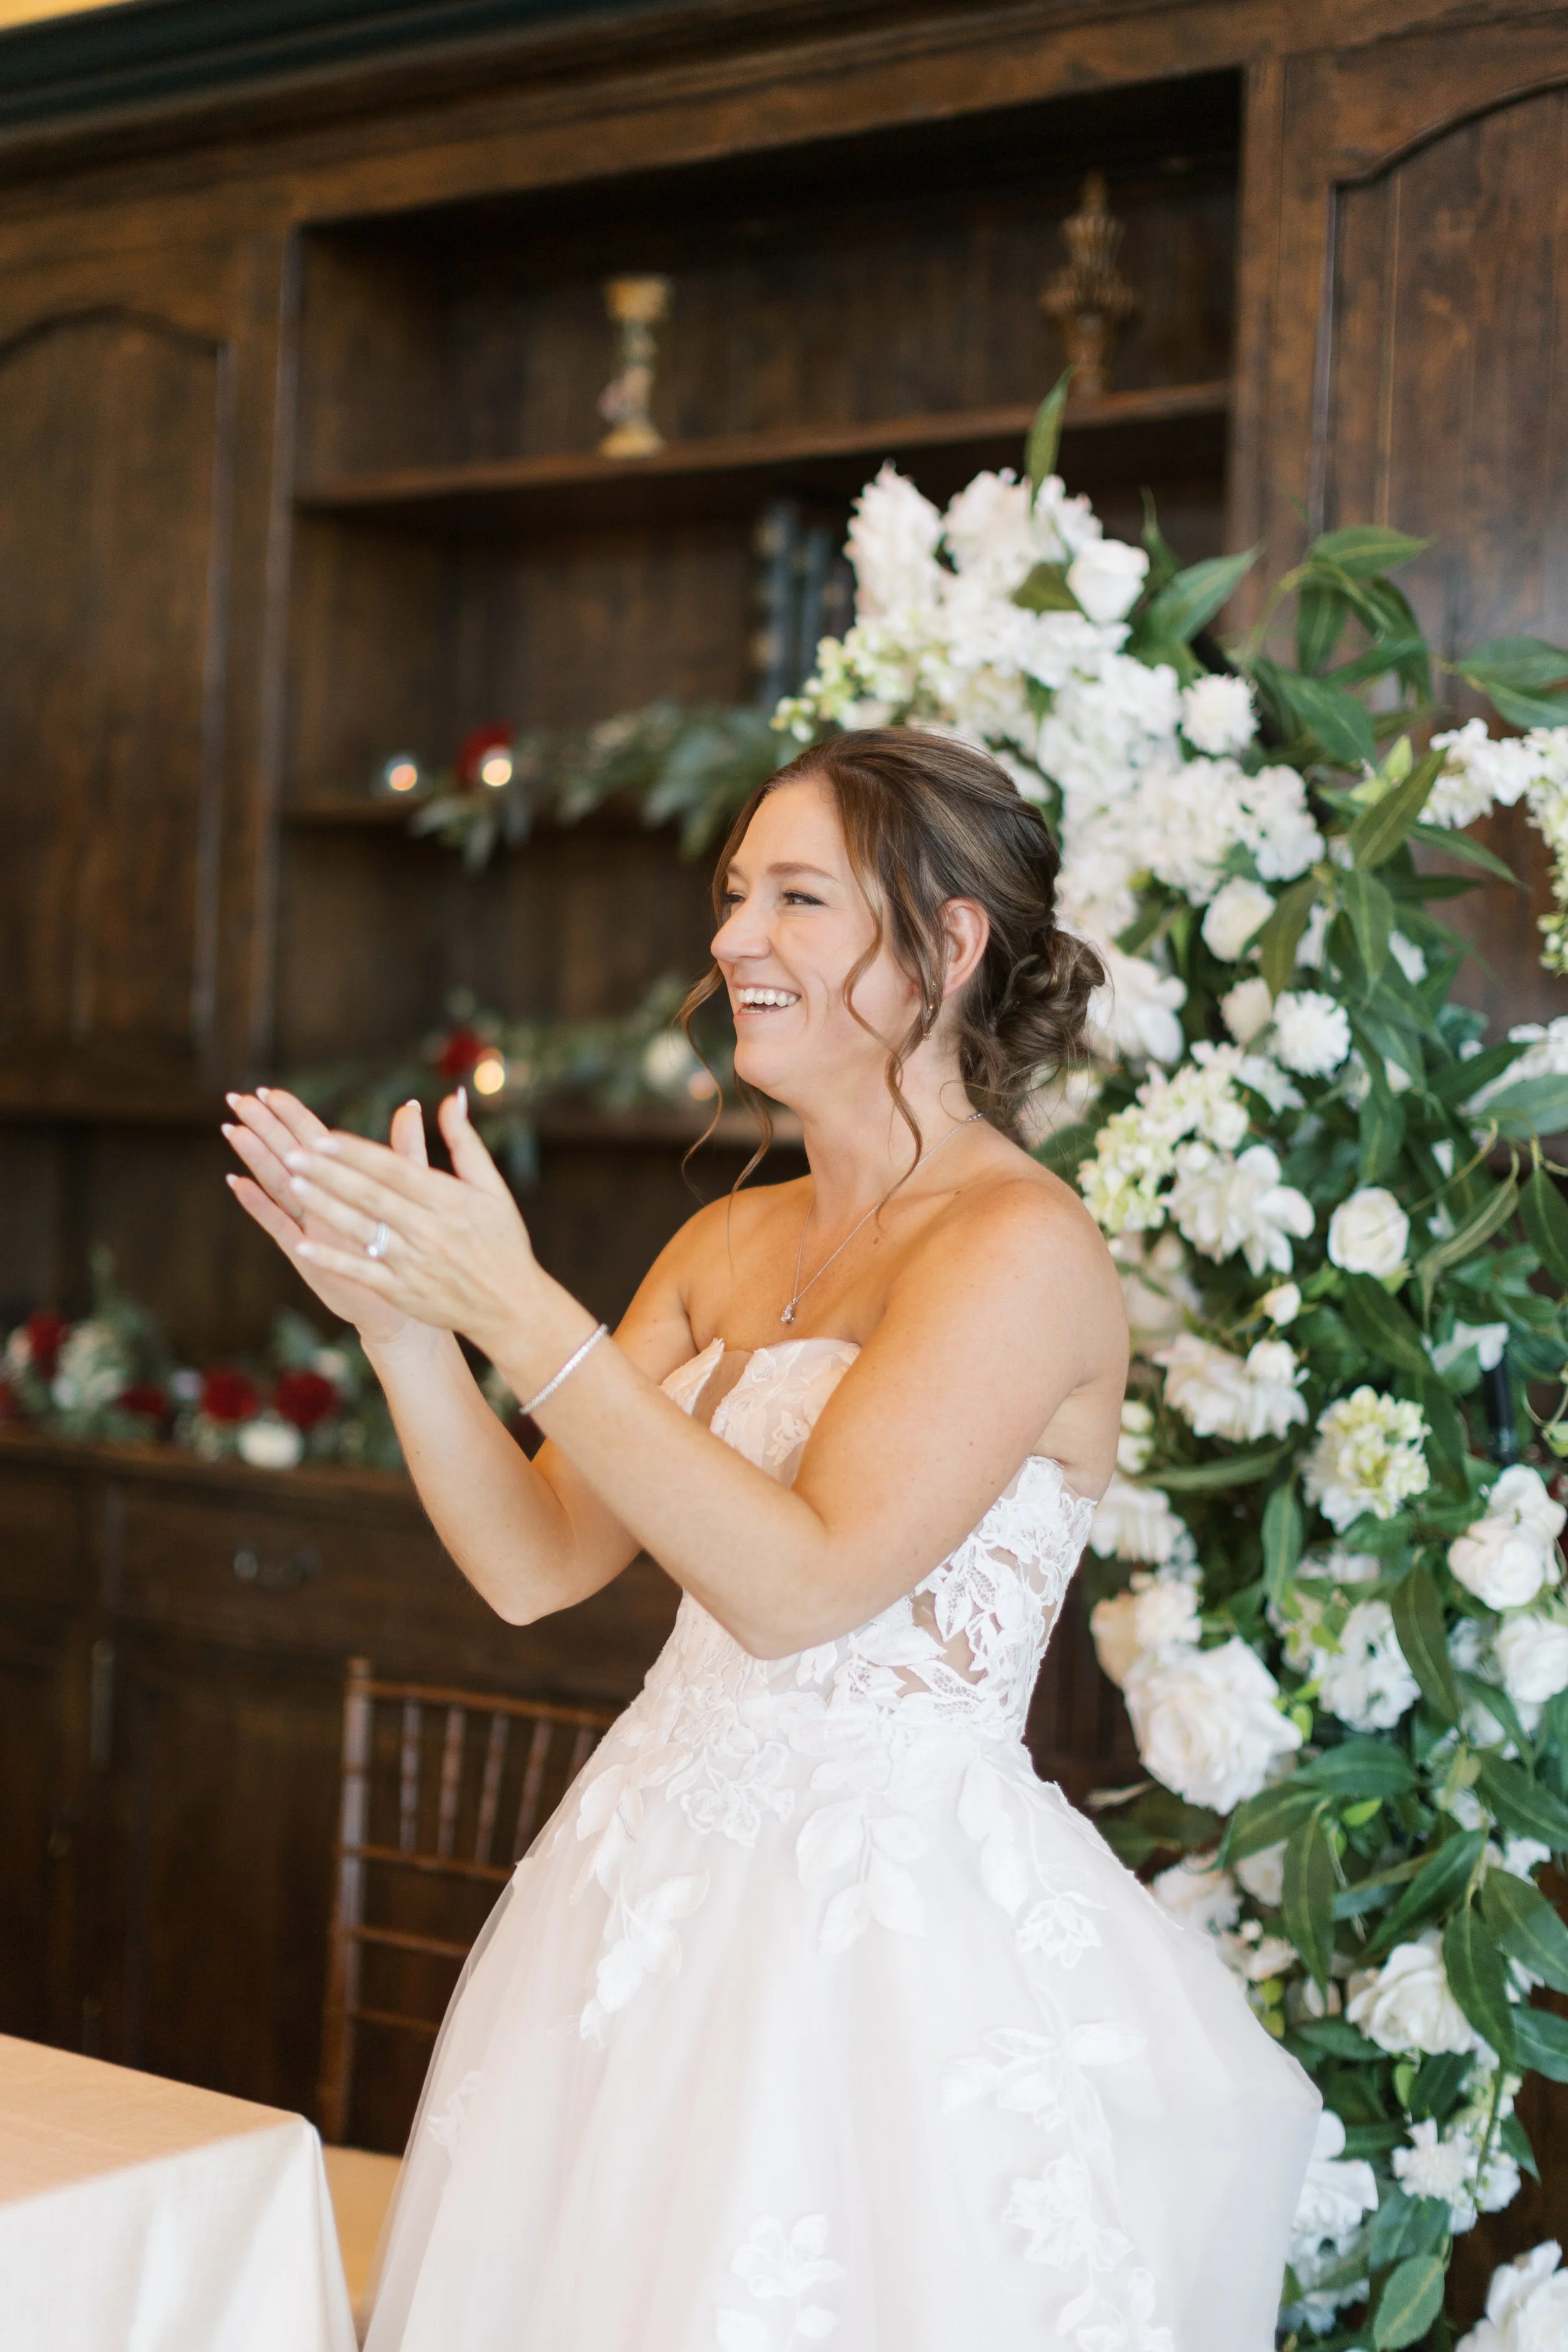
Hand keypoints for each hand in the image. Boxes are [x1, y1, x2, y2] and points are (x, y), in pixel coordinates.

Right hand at [222, 1087, 431, 1345]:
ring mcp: (310, 1224)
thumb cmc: (408, 1243)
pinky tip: (237, 1183)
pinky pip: (278, 1224)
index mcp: (344, 1180)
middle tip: (236, 1099)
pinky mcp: (306, 1252)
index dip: (291, 1114)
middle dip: (263, 1126)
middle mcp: (322, 1199)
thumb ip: (406, 1148)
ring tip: (233, 1131)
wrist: (404, 1298)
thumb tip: (413, 1105)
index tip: (267, 1090)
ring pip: (278, 1183)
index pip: (314, 1138)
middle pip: (287, 1154)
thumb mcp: (411, 1190)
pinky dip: (257, 1204)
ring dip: (255, 1157)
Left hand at [267, 1091, 543, 1361]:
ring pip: (361, 1230)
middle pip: (370, 1196)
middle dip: (329, 1173)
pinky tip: (302, 1245)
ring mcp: (413, 1263)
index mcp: (450, 1200)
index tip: (323, 1135)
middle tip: (292, 1151)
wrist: (512, 1306)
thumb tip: (451, 1097)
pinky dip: (333, 1260)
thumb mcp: (493, 1187)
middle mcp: (429, 1230)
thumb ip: (466, 1142)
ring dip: (324, 1207)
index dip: (358, 1152)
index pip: (395, 1169)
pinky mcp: (403, 1291)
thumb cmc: (502, 1240)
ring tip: (292, 1184)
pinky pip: (362, 1272)